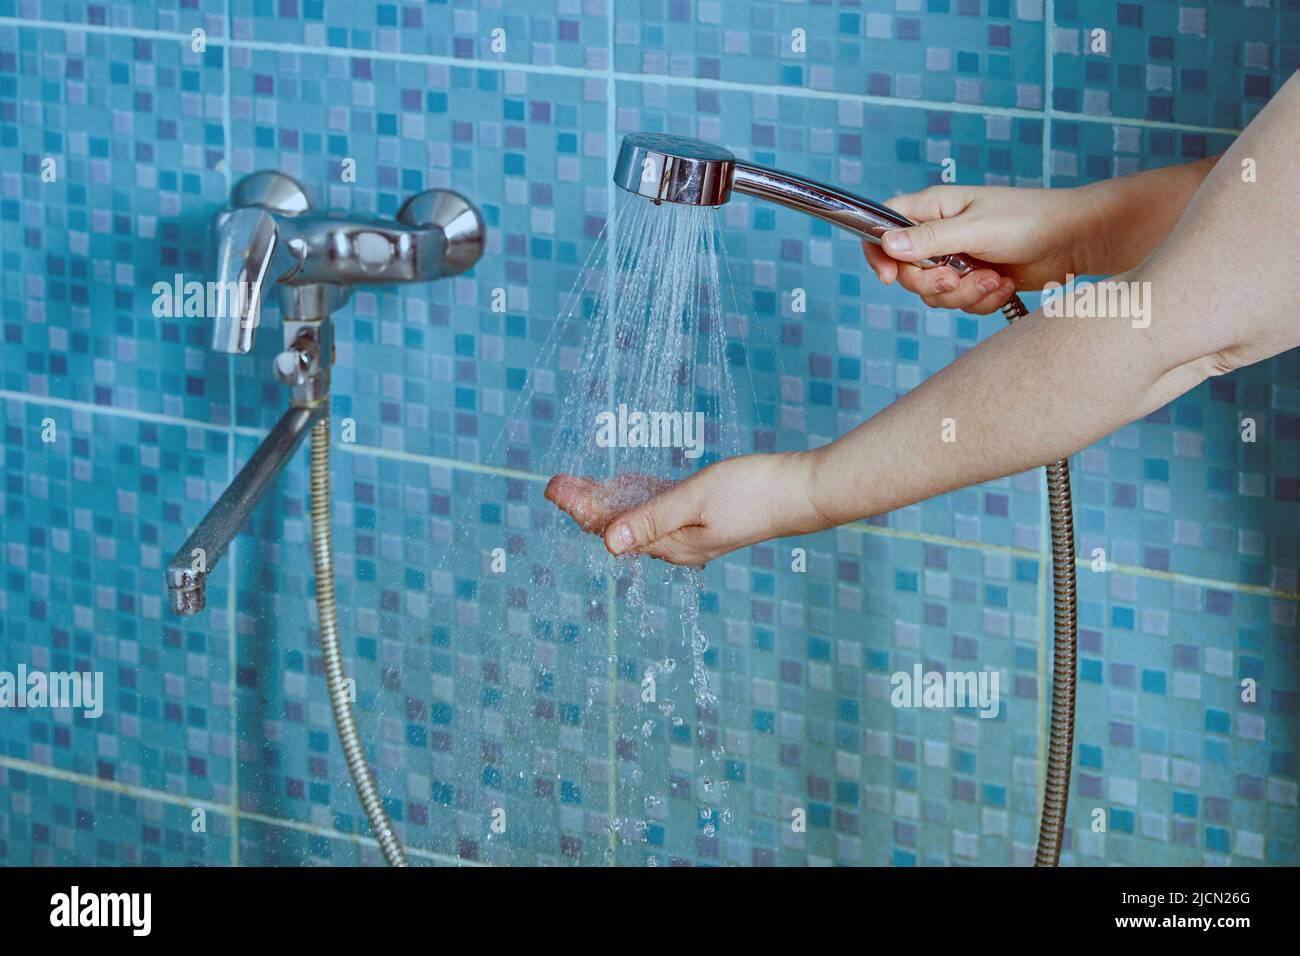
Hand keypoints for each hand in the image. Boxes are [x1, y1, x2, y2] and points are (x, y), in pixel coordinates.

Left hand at [544, 452, 828, 565]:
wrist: (803, 492)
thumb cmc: (753, 492)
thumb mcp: (694, 500)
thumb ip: (651, 520)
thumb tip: (608, 545)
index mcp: (672, 544)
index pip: (611, 531)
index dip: (580, 508)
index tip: (553, 488)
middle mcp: (678, 546)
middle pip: (620, 528)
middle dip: (587, 505)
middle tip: (557, 483)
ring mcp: (693, 535)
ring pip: (638, 521)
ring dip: (609, 502)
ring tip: (580, 486)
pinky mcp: (708, 520)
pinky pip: (661, 514)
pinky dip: (638, 502)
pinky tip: (630, 492)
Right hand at [863, 184, 1097, 312]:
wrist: (1075, 240)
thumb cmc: (1030, 220)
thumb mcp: (976, 228)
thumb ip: (930, 239)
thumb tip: (887, 244)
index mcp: (933, 209)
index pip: (883, 225)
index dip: (879, 253)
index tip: (891, 277)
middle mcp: (939, 234)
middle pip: (907, 272)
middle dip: (933, 284)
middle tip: (959, 278)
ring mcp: (956, 259)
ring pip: (934, 294)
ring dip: (964, 294)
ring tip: (995, 279)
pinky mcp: (974, 281)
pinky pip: (960, 303)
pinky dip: (981, 301)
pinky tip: (1004, 286)